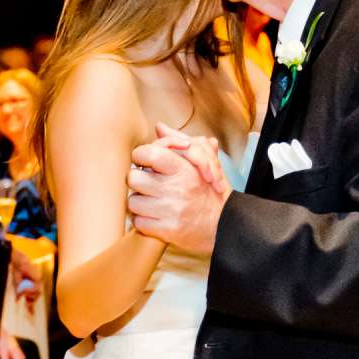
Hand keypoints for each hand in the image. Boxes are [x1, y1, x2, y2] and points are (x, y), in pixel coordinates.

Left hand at [127, 125, 230, 253]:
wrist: (225, 224)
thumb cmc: (209, 191)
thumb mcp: (201, 162)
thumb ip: (177, 143)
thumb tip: (159, 127)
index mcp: (184, 169)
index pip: (148, 153)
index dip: (140, 156)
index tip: (144, 162)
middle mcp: (176, 189)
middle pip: (133, 178)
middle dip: (137, 181)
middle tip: (146, 184)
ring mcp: (170, 210)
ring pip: (133, 202)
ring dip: (139, 202)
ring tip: (151, 202)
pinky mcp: (167, 230)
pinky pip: (138, 222)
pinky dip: (143, 221)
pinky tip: (154, 217)